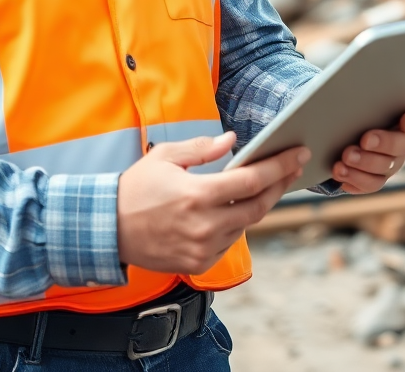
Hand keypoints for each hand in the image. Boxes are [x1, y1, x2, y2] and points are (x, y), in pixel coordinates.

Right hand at [117, 131, 308, 274]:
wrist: (108, 229)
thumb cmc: (135, 188)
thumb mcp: (165, 157)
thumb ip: (201, 148)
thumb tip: (231, 141)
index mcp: (198, 194)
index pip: (251, 180)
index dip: (278, 166)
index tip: (296, 154)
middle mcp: (205, 225)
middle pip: (258, 205)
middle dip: (279, 184)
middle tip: (293, 167)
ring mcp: (203, 248)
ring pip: (245, 224)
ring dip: (259, 204)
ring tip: (270, 184)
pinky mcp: (199, 264)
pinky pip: (229, 241)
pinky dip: (237, 223)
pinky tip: (238, 208)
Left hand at [330, 102, 404, 194]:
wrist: (339, 132)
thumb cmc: (352, 108)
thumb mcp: (356, 100)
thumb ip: (361, 96)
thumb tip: (345, 90)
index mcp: (402, 115)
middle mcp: (402, 140)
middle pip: (404, 144)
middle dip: (384, 143)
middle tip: (364, 140)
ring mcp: (392, 161)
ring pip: (386, 166)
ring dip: (365, 163)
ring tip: (344, 158)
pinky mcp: (377, 177)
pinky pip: (372, 183)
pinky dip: (355, 179)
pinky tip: (341, 173)